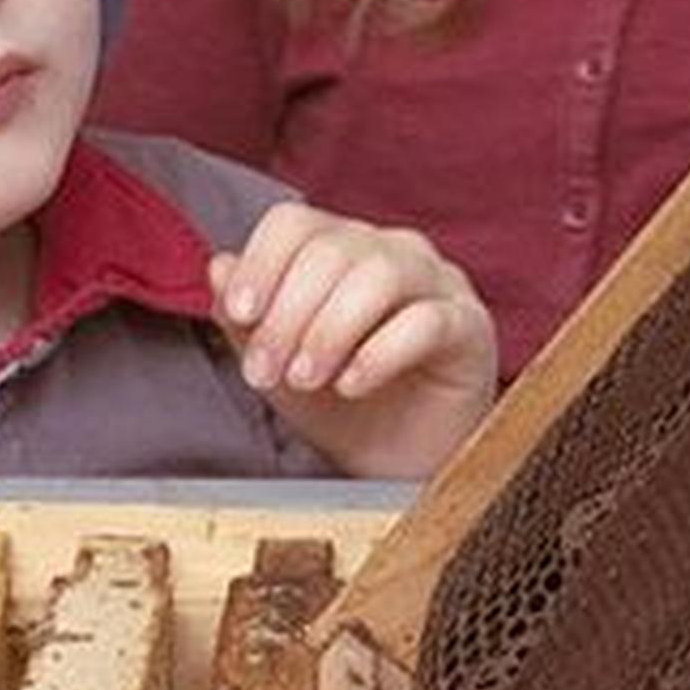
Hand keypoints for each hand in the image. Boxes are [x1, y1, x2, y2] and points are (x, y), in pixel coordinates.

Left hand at [210, 204, 498, 478]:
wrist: (400, 467)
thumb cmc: (341, 407)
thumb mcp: (277, 366)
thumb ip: (246, 319)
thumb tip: (218, 267)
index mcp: (341, 247)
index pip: (294, 222)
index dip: (260, 264)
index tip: (237, 315)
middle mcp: (392, 251)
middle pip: (330, 250)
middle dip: (286, 315)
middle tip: (265, 372)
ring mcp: (438, 283)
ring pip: (378, 275)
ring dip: (328, 330)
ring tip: (306, 380)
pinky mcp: (471, 327)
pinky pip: (426, 322)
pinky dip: (378, 354)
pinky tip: (351, 386)